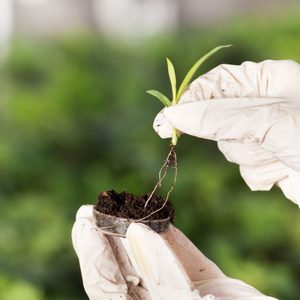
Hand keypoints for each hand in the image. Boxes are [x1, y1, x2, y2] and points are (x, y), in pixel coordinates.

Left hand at [72, 205, 276, 298]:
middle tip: (92, 208)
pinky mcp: (209, 283)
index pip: (107, 290)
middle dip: (108, 237)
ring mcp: (185, 294)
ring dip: (136, 231)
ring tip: (120, 205)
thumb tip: (139, 233)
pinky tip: (158, 215)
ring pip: (152, 259)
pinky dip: (171, 235)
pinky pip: (185, 256)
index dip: (94, 256)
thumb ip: (165, 280)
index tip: (84, 223)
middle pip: (125, 271)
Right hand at [154, 60, 299, 205]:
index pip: (215, 84)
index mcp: (267, 81)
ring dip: (249, 154)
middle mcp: (263, 105)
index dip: (190, 101)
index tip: (167, 121)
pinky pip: (244, 168)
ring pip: (229, 146)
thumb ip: (217, 117)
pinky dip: (259, 173)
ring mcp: (264, 133)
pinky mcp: (267, 159)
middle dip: (227, 133)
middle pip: (216, 118)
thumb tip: (173, 115)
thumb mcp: (267, 120)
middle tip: (243, 138)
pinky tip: (283, 171)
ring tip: (279, 153)